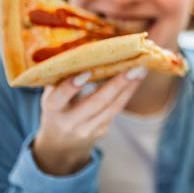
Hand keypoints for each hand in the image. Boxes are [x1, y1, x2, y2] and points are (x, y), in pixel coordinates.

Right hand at [32, 67, 147, 175]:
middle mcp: (69, 122)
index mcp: (52, 109)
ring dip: (129, 87)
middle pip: (95, 103)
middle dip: (116, 84)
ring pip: (112, 107)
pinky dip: (128, 93)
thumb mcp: (51, 96)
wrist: (61, 145)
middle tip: (134, 67)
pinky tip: (137, 79)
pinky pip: (117, 109)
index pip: (59, 98)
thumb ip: (61, 78)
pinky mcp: (102, 131)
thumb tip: (77, 47)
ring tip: (142, 70)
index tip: (86, 72)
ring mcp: (87, 129)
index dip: (71, 86)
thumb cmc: (57, 108)